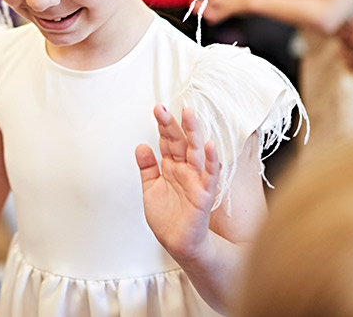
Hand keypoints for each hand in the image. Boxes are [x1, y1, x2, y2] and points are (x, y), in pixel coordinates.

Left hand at [136, 106, 219, 261]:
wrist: (177, 243)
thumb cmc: (168, 218)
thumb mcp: (150, 189)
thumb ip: (147, 167)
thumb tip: (141, 146)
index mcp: (172, 167)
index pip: (168, 141)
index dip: (163, 125)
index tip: (157, 109)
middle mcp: (185, 170)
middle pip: (180, 142)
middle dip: (172, 124)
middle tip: (162, 108)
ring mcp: (195, 180)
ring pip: (195, 152)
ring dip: (193, 133)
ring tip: (189, 115)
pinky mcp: (204, 194)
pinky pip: (209, 175)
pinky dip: (210, 160)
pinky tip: (209, 146)